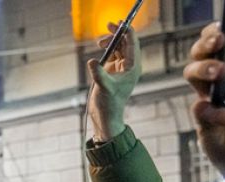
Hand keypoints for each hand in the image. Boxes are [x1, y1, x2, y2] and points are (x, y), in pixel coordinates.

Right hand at [86, 23, 140, 143]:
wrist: (106, 116)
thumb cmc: (109, 104)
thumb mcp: (104, 87)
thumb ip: (98, 73)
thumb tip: (91, 61)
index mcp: (133, 68)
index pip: (132, 44)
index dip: (126, 31)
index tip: (118, 23)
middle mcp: (130, 66)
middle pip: (126, 43)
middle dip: (118, 33)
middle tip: (108, 25)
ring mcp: (122, 68)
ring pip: (119, 47)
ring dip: (111, 41)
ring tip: (100, 42)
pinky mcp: (113, 71)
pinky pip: (113, 54)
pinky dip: (107, 49)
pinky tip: (100, 49)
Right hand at [184, 23, 224, 181]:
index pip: (224, 44)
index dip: (216, 34)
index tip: (220, 32)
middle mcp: (221, 81)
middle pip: (200, 54)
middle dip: (203, 47)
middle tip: (216, 45)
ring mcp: (210, 101)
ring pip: (192, 75)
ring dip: (203, 69)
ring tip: (220, 74)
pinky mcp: (203, 123)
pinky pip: (200, 110)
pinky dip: (216, 112)